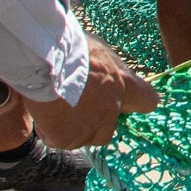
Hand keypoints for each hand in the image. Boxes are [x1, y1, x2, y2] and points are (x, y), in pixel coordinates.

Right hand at [22, 36, 158, 149]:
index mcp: (125, 85)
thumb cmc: (70, 49)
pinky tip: (43, 113)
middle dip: (93, 125)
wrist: (45, 62)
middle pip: (107, 131)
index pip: (147, 101)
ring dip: (69, 129)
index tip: (124, 105)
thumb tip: (105, 75)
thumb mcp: (99, 52)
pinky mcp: (67, 138)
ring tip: (54, 108)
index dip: (135, 104)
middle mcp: (112, 109)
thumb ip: (108, 70)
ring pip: (82, 138)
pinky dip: (48, 131)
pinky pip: (57, 140)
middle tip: (73, 110)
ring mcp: (91, 126)